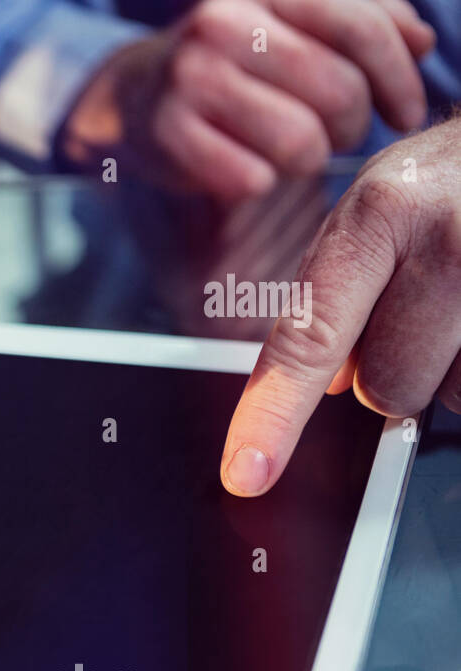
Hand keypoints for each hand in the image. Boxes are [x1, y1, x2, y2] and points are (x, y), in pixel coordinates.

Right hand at [61, 0, 434, 202]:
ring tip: (295, 152)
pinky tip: (251, 170)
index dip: (399, 77)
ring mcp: (189, 80)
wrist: (135, 96)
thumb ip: (361, 25)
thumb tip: (421, 42)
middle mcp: (223, 24)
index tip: (408, 113)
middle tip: (341, 135)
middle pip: (338, 90)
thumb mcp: (294, 27)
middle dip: (354, 125)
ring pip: (299, 141)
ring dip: (310, 160)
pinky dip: (261, 182)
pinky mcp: (166, 134)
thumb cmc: (234, 63)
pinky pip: (250, 178)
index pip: (361, 28)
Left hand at [221, 116, 460, 495]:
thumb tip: (327, 386)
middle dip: (392, 366)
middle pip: (384, 388)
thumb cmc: (445, 183)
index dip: (271, 415)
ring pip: (447, 398)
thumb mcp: (375, 213)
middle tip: (418, 307)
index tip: (245, 473)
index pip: (309, 339)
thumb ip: (334, 297)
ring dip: (448, 368)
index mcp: (380, 215)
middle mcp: (450, 242)